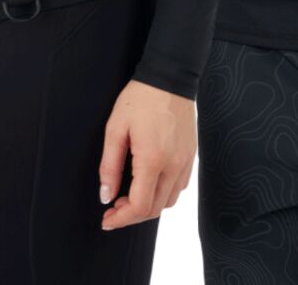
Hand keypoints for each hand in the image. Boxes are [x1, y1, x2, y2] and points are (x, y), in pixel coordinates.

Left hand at [98, 79, 195, 230]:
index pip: (139, 206)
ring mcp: (185, 161)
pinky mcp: (191, 156)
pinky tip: (149, 182)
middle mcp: (173, 165)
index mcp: (153, 159)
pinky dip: (163, 193)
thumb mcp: (116, 128)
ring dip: (148, 206)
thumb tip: (106, 195)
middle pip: (154, 209)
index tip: (107, 220)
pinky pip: (179, 186)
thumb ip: (109, 165)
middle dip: (131, 215)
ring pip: (168, 201)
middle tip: (113, 207)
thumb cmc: (141, 98)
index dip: (121, 220)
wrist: (170, 78)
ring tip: (129, 196)